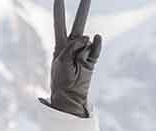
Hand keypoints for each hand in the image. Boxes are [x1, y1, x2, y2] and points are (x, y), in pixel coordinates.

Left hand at [45, 0, 101, 117]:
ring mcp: (84, 50)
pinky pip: (95, 47)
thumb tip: (89, 37)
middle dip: (84, 7)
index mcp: (60, 44)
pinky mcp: (93, 57)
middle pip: (78, 22)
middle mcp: (73, 44)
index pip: (59, 22)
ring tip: (75, 66)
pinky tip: (96, 41)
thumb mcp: (61, 59)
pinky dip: (95, 46)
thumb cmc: (61, 78)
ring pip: (85, 41)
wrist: (69, 95)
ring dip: (80, 53)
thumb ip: (72, 45)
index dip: (59, 9)